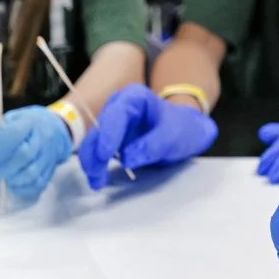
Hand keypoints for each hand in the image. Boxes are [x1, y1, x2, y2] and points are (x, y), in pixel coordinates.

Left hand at [0, 106, 71, 201]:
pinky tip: (12, 184)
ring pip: (31, 174)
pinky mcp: (51, 170)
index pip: (12, 136)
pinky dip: (21, 189)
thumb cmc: (24, 125)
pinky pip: (37, 185)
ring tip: (1, 177)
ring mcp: (49, 155)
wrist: (53, 129)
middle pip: (23, 156)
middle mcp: (43, 138)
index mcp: (29, 122)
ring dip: (11, 179)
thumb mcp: (7, 121)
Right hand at [78, 84, 217, 188]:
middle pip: (99, 128)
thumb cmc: (181, 127)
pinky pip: (98, 151)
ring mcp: (113, 123)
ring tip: (97, 182)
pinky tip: (98, 179)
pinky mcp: (111, 139)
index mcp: (134, 97)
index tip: (104, 155)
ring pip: (94, 142)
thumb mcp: (173, 136)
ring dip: (92, 161)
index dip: (108, 134)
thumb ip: (152, 146)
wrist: (186, 131)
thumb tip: (127, 159)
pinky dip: (97, 165)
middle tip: (96, 174)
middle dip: (95, 152)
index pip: (116, 114)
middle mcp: (118, 107)